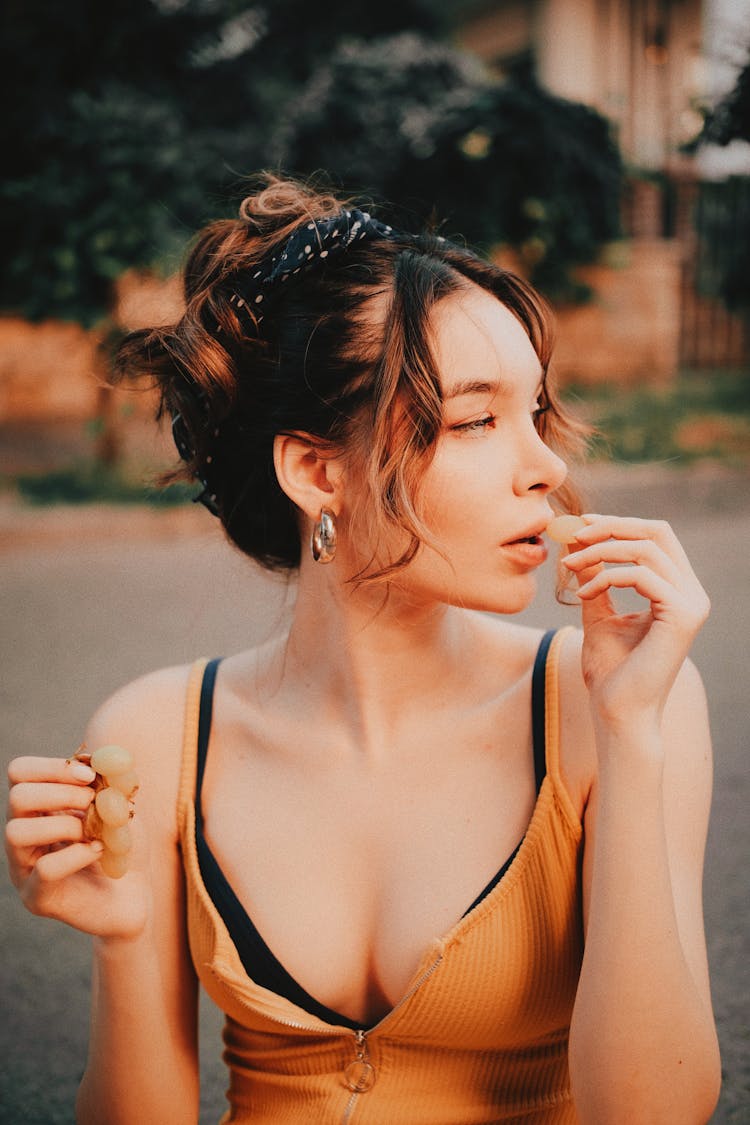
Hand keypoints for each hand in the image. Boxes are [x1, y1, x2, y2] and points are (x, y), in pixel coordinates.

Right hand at [6, 755, 148, 937]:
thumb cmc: (124, 845)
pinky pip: (45, 869)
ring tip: (91, 832)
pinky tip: (98, 852)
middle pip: (16, 796)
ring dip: (64, 824)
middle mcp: (22, 835)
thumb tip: (107, 756)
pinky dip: (77, 854)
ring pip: (17, 831)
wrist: (136, 893)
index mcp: (37, 807)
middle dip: (62, 793)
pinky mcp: (36, 897)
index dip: (53, 767)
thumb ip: (114, 779)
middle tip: (92, 803)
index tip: (90, 775)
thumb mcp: (123, 805)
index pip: (19, 772)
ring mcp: (24, 867)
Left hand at [561, 515, 709, 733]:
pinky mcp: (682, 616)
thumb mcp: (598, 614)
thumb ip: (594, 578)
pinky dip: (605, 576)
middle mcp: (692, 593)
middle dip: (611, 526)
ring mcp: (691, 604)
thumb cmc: (610, 672)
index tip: (580, 524)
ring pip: (646, 549)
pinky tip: (584, 594)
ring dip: (599, 551)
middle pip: (658, 532)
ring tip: (569, 566)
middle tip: (572, 534)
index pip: (656, 537)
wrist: (618, 713)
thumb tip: (578, 542)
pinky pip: (640, 575)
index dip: (619, 524)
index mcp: (677, 590)